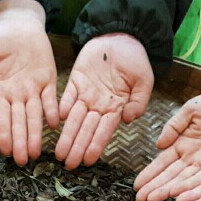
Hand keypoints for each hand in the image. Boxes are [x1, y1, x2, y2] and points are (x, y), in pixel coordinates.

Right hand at [0, 0, 58, 165]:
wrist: (16, 22)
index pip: (2, 118)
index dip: (4, 135)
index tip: (5, 151)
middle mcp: (17, 95)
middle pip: (19, 122)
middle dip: (20, 142)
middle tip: (23, 161)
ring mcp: (33, 89)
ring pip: (35, 116)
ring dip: (36, 134)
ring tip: (36, 152)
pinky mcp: (48, 80)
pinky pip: (51, 99)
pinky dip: (52, 110)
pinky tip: (53, 124)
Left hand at [56, 33, 152, 169]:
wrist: (121, 36)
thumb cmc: (135, 60)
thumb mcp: (145, 80)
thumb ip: (139, 101)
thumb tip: (128, 119)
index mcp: (116, 107)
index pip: (104, 131)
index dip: (96, 145)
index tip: (89, 160)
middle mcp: (99, 105)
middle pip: (86, 129)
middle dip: (77, 147)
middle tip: (69, 164)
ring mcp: (86, 94)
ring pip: (74, 119)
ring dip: (67, 136)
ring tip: (60, 153)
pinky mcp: (75, 81)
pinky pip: (66, 97)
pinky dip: (61, 108)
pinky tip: (56, 121)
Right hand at [134, 87, 200, 200]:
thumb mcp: (190, 109)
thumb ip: (173, 126)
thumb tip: (158, 145)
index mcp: (182, 143)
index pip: (162, 162)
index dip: (149, 174)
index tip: (137, 185)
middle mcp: (192, 156)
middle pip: (170, 175)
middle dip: (154, 187)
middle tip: (140, 200)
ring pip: (183, 181)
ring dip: (168, 191)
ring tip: (153, 200)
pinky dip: (190, 188)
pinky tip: (177, 195)